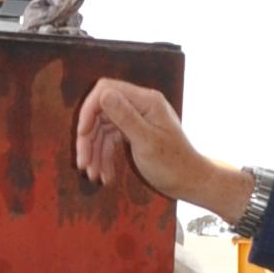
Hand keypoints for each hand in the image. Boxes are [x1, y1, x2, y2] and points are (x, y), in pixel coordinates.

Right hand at [75, 79, 251, 218]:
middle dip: (89, 139)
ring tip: (93, 176)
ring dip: (95, 153)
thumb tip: (102, 94)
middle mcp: (140, 106)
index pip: (106, 90)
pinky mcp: (134, 133)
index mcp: (146, 101)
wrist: (191, 182)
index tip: (82, 134)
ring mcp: (137, 119)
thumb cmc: (173, 164)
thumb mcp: (146, 142)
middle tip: (83, 165)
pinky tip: (104, 176)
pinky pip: (111, 141)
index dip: (89, 110)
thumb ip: (125, 116)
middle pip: (100, 113)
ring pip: (103, 130)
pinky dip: (105, 158)